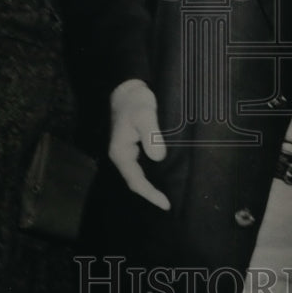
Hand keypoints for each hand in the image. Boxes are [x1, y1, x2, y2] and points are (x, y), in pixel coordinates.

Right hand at [109, 79, 169, 210]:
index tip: (166, 204)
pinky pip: (143, 167)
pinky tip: (164, 177)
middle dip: (151, 194)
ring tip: (170, 195)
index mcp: (120, 152)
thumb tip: (158, 157)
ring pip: (139, 175)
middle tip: (170, 204)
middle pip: (136, 182)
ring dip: (152, 185)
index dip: (150, 194)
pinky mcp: (134, 147)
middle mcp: (122, 155)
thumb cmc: (135, 100)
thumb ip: (151, 135)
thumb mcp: (144, 114)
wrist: (129, 88)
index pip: (135, 181)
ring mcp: (127, 152)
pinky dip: (153, 175)